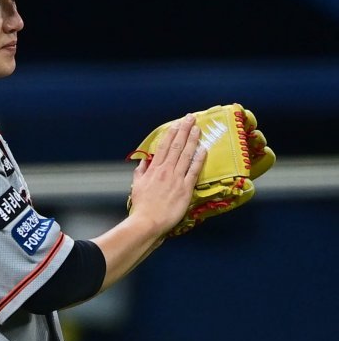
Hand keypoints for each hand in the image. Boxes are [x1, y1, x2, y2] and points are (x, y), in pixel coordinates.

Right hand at [128, 113, 205, 236]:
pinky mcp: (185, 189)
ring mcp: (176, 179)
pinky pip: (193, 171)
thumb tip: (144, 162)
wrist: (148, 221)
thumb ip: (140, 172)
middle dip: (184, 130)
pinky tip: (203, 150)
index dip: (171, 134)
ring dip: (192, 140)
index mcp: (154, 169)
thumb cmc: (142, 206)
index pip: (164, 147)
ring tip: (198, 129)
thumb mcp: (136, 186)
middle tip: (190, 119)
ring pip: (186, 155)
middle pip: (177, 146)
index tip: (176, 124)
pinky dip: (199, 159)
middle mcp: (166, 170)